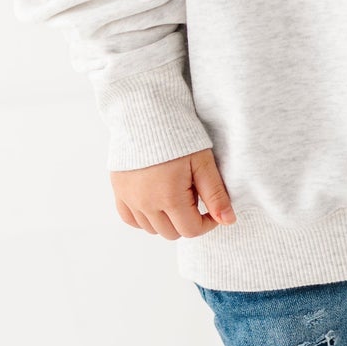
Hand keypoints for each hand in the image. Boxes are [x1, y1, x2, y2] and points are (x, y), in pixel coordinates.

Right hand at [111, 147, 236, 238]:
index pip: (191, 230)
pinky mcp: (119, 191)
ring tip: (175, 195)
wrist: (146, 112)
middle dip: (187, 221)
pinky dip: (144, 217)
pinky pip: (130, 219)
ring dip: (166, 220)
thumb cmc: (178, 135)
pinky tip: (155, 202)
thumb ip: (216, 195)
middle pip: (171, 233)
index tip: (212, 208)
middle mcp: (146, 204)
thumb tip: (228, 221)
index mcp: (169, 198)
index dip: (207, 223)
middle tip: (194, 197)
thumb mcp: (203, 163)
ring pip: (151, 228)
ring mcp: (129, 199)